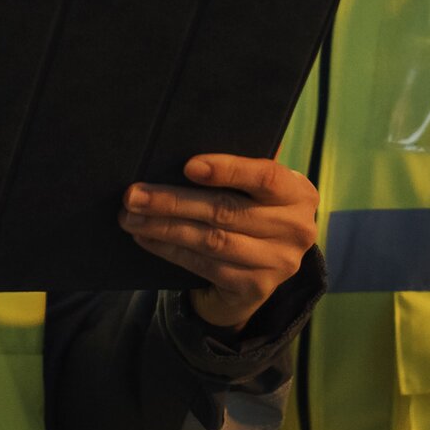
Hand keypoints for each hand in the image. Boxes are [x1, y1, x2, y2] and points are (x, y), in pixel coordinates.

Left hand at [119, 155, 318, 332]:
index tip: (188, 166)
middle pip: (226, 210)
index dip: (228, 169)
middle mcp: (297, 229)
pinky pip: (204, 266)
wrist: (260, 272)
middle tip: (134, 194)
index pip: (266, 176)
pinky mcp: (256, 288)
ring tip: (131, 217)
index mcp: (299, 193)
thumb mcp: (256, 190)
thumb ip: (239, 168)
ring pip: (211, 240)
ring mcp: (279, 263)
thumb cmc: (251, 212)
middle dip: (173, 201)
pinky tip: (146, 238)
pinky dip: (170, 250)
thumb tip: (188, 141)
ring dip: (164, 227)